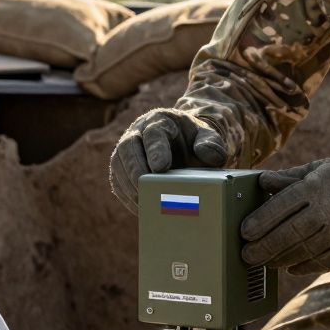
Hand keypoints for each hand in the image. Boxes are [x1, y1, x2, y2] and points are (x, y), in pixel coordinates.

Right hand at [108, 108, 228, 213]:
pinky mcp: (121, 167)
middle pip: (128, 147)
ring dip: (128, 185)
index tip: (161, 168)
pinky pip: (117, 181)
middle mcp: (138, 131)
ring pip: (118, 164)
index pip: (153, 133)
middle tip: (147, 190)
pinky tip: (139, 208)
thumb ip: (212, 144)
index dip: (155, 150)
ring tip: (143, 204)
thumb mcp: (207, 138)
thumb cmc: (194, 142)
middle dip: (136, 169)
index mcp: (160, 120)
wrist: (183, 145)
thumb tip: (209, 155)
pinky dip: (126, 196)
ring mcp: (126, 149)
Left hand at [241, 150, 329, 274]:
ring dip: (281, 259)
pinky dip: (304, 266)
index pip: (284, 204)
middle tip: (247, 256)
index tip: (245, 232)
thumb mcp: (314, 170)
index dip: (262, 220)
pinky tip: (289, 267)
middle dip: (265, 247)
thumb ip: (287, 178)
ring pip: (305, 250)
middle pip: (292, 232)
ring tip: (264, 262)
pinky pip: (323, 262)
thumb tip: (261, 182)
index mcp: (317, 185)